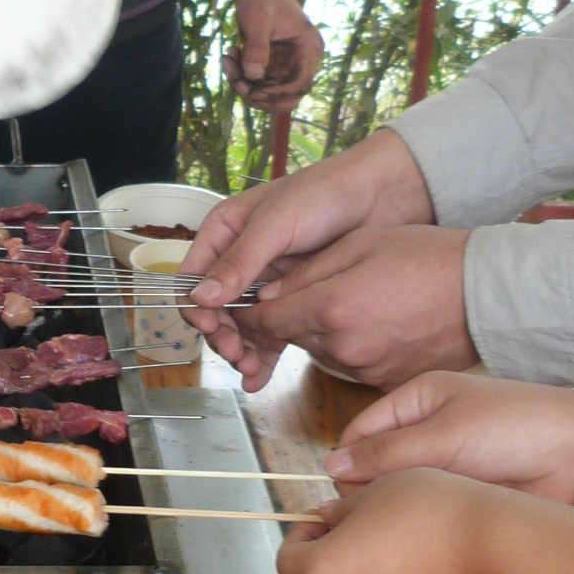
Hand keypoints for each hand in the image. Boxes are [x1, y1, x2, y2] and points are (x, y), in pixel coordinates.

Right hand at [180, 129, 436, 383]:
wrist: (379, 195)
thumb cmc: (322, 195)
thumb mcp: (276, 224)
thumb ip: (239, 262)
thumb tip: (200, 298)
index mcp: (224, 233)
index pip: (194, 278)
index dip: (198, 308)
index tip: (213, 328)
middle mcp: (240, 260)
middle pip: (216, 309)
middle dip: (223, 335)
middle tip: (238, 354)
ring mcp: (266, 281)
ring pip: (242, 325)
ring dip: (242, 349)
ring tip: (251, 369)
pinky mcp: (293, 298)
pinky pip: (271, 330)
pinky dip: (264, 354)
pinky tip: (260, 378)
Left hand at [225, 224, 474, 393]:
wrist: (487, 295)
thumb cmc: (430, 259)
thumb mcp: (362, 244)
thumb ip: (307, 271)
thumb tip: (267, 294)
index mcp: (332, 306)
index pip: (265, 321)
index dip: (249, 313)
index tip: (246, 306)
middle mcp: (343, 346)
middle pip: (290, 338)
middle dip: (289, 319)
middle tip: (308, 297)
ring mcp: (364, 370)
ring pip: (319, 353)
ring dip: (321, 334)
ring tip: (355, 306)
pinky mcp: (383, 384)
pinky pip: (350, 367)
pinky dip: (351, 349)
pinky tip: (375, 325)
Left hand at [226, 0, 321, 107]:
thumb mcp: (257, 19)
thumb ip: (257, 47)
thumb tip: (254, 76)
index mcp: (309, 49)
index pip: (299, 87)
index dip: (276, 95)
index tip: (252, 89)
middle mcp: (302, 59)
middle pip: (284, 96)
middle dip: (257, 94)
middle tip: (236, 81)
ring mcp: (286, 61)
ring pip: (267, 89)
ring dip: (244, 82)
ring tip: (228, 59)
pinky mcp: (271, 60)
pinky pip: (256, 78)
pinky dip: (241, 73)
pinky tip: (229, 54)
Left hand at [277, 471, 510, 573]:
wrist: (494, 548)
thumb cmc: (429, 509)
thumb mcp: (375, 492)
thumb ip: (340, 510)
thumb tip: (327, 519)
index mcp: (322, 573)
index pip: (286, 563)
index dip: (299, 536)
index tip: (322, 518)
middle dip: (316, 570)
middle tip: (343, 538)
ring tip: (376, 553)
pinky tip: (408, 568)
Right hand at [326, 372, 573, 509]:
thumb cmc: (514, 429)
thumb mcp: (441, 436)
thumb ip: (385, 453)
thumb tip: (332, 467)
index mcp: (418, 398)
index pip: (362, 430)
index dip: (349, 461)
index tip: (343, 494)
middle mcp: (427, 427)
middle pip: (377, 462)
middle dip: (372, 486)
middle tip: (375, 511)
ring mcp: (444, 459)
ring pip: (400, 487)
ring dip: (399, 502)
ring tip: (402, 519)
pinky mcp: (460, 488)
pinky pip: (426, 503)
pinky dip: (421, 514)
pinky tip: (421, 527)